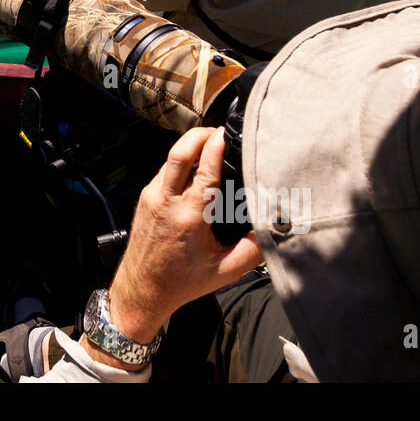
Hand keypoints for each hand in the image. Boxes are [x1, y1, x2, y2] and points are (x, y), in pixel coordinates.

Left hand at [107, 127, 262, 342]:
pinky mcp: (145, 198)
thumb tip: (276, 226)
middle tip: (218, 131)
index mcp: (189, 216)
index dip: (216, 146)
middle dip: (199, 134)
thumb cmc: (183, 281)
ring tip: (210, 146)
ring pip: (170, 159)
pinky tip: (195, 167)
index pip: (204, 169)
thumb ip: (254, 249)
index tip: (228, 133)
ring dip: (189, 147)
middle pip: (179, 152)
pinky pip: (164, 171)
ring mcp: (151, 197)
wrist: (143, 289)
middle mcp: (166, 201)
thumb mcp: (227, 270)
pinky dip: (180, 162)